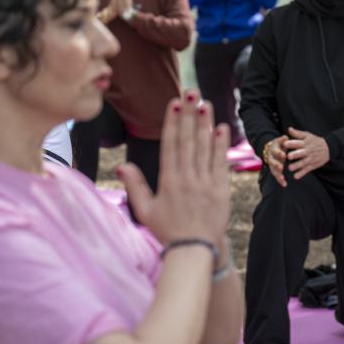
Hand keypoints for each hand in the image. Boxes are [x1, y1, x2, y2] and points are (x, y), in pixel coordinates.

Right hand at [121, 90, 231, 244]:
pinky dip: (221, 145)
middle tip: (191, 92)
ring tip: (206, 103)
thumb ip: (135, 186)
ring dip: (205, 124)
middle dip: (189, 114)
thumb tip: (122, 166)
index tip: (174, 102)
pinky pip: (220, 163)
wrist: (194, 251)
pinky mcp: (221, 190)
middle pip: (188, 140)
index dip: (172, 121)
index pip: (171, 144)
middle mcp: (187, 178)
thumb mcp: (145, 211)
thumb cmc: (167, 232)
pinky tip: (221, 128)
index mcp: (168, 180)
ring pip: (205, 148)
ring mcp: (205, 183)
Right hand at [262, 136, 288, 186]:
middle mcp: (271, 158)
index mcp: (273, 150)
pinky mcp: (274, 170)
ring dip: (278, 175)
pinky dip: (280, 180)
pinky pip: (277, 176)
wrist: (270, 150)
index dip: (279, 153)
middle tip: (280, 167)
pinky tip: (284, 185)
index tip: (283, 155)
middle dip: (276, 165)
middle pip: (272, 162)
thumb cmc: (278, 144)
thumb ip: (282, 140)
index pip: (276, 152)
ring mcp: (272, 165)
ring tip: (283, 180)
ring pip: (274, 170)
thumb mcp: (280, 141)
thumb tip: (285, 137)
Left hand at [285, 127, 329, 179]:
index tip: (285, 144)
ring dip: (297, 165)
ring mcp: (310, 159)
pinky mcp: (312, 165)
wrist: (328, 149)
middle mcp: (308, 151)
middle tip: (288, 156)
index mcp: (306, 143)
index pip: (298, 142)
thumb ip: (297, 133)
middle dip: (295, 155)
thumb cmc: (315, 141)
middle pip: (301, 153)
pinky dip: (302, 173)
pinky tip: (296, 176)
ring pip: (304, 162)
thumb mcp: (308, 135)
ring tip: (290, 168)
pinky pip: (307, 170)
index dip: (292, 143)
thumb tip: (289, 129)